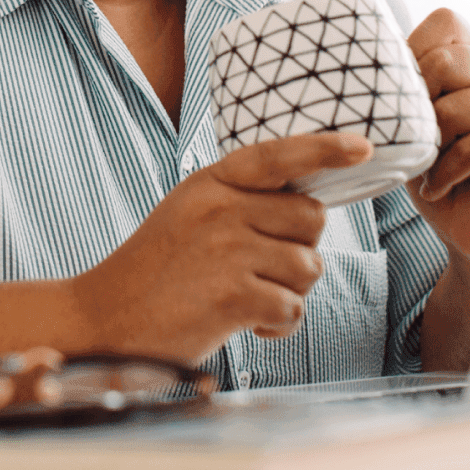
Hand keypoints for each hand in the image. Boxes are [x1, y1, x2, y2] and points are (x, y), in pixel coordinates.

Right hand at [71, 132, 372, 361]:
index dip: (324, 147)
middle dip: (301, 246)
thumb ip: (239, 201)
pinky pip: (293, 307)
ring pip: (308, 265)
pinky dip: (277, 324)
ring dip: (289, 290)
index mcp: (210, 182)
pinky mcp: (233, 295)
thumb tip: (308, 207)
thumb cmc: (155, 270)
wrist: (105, 319)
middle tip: (264, 267)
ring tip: (246, 297)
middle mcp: (220, 207)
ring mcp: (227, 249)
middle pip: (310, 216)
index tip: (364, 145)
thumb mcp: (189, 212)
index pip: (277, 155)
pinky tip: (245, 323)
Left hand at [407, 8, 469, 269]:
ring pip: (462, 106)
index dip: (415, 47)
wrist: (464, 230)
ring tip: (425, 164)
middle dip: (417, 98)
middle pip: (450, 59)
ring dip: (431, 142)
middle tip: (409, 134)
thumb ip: (397, 89)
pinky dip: (447, 170)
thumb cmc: (431, 170)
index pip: (447, 22)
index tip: (398, 88)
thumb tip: (355, 65)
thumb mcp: (404, 122)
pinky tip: (438, 185)